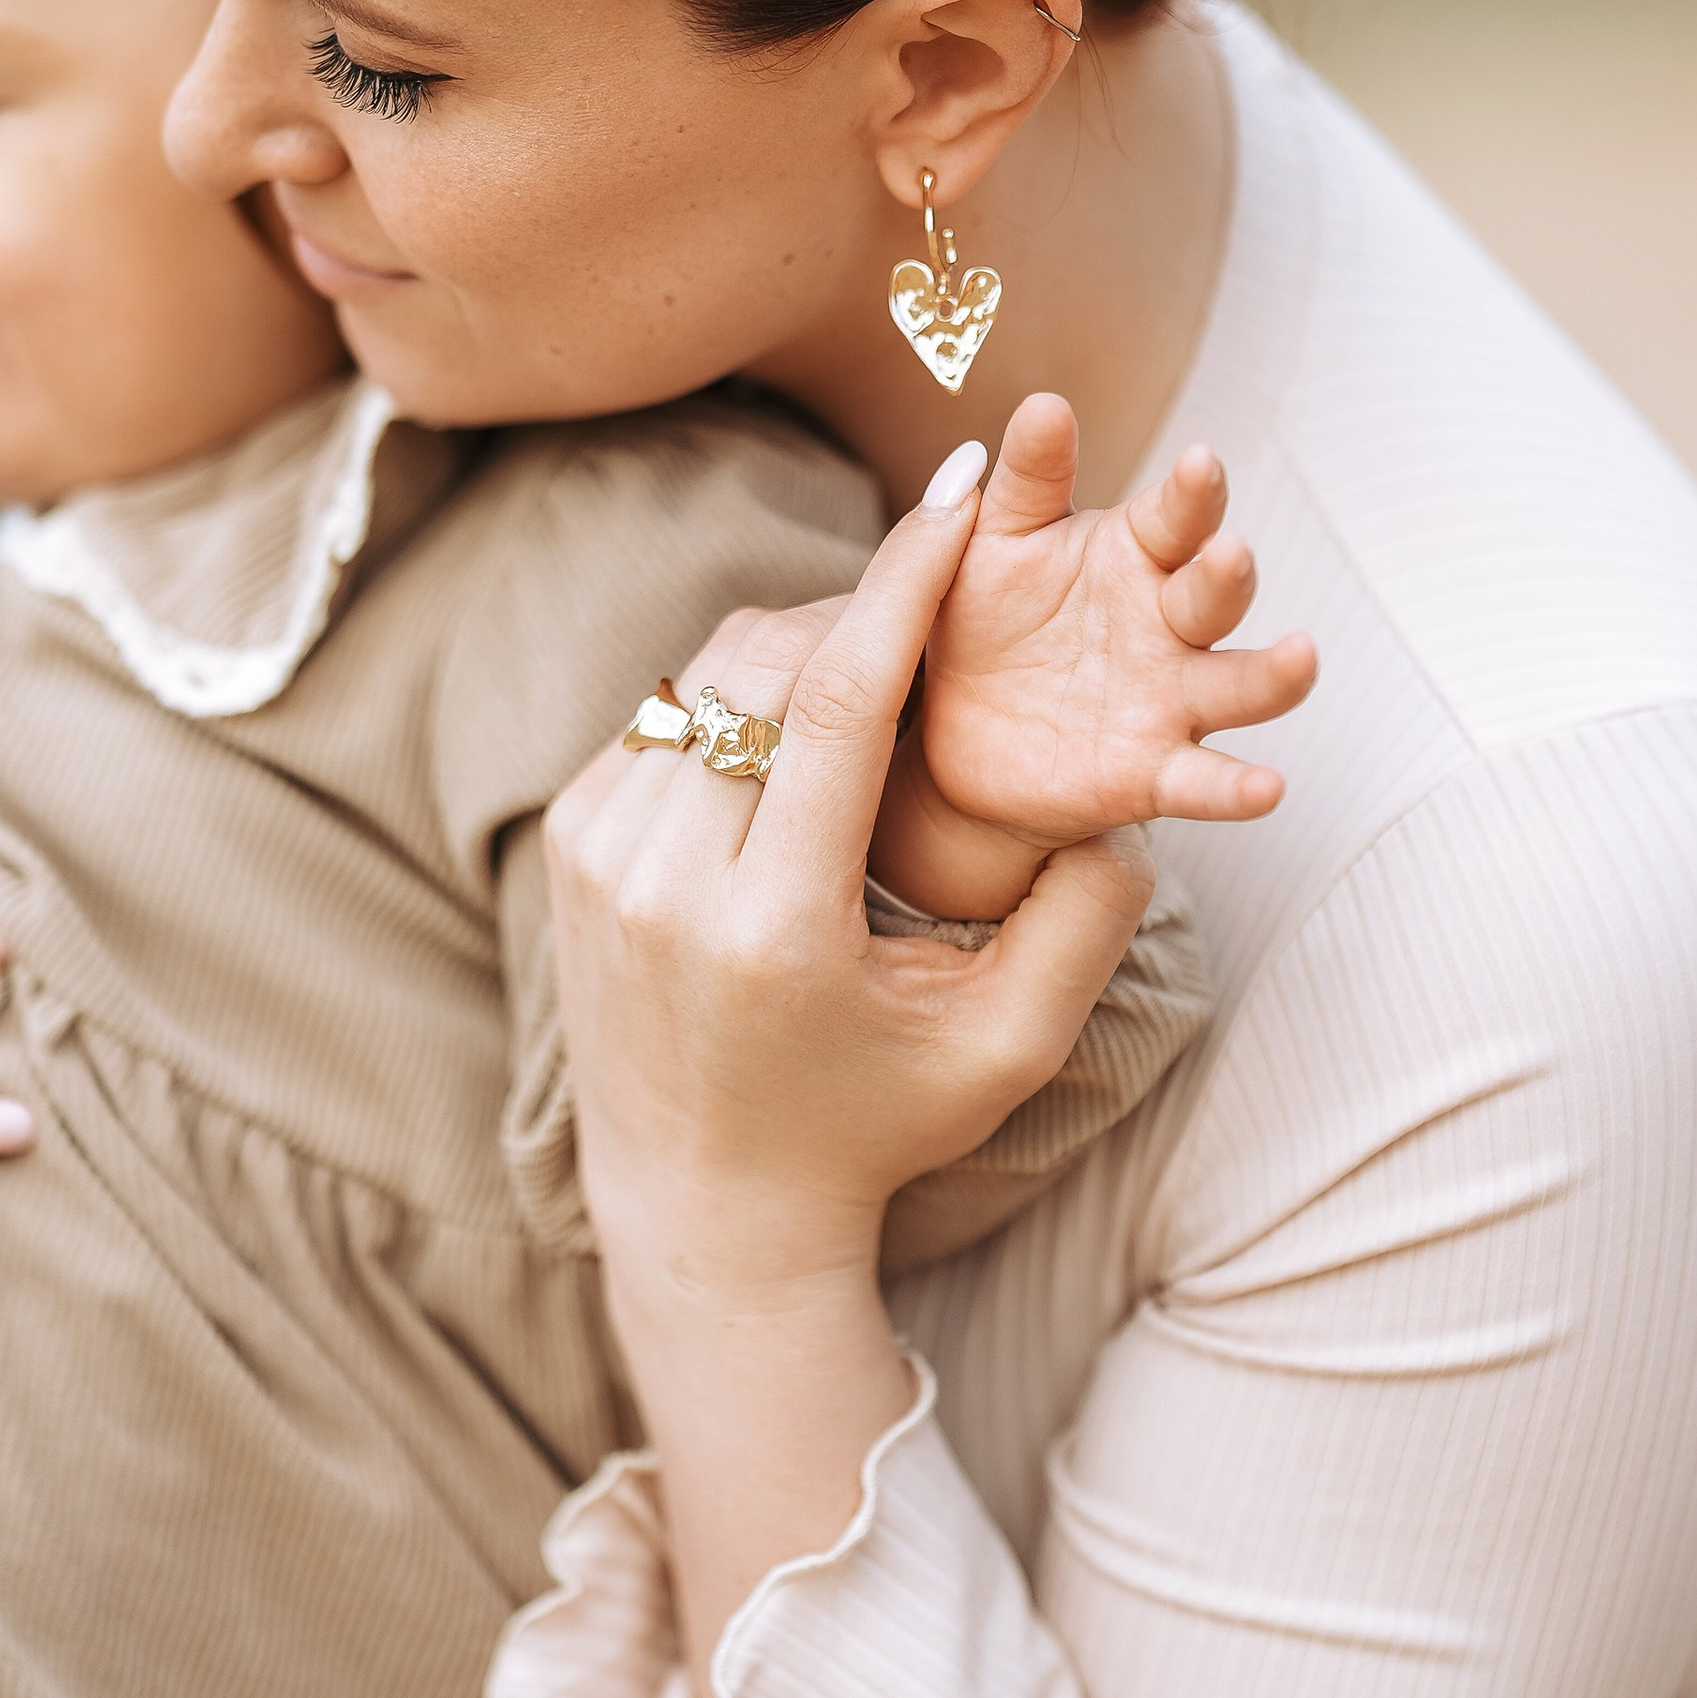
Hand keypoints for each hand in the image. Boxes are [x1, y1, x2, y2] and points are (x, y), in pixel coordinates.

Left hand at [545, 496, 1148, 1686]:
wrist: (703, 1208)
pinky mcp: (569, 840)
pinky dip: (742, 699)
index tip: (960, 488)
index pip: (836, 697)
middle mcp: (663, 877)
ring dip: (803, 646)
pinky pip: (670, 712)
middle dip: (866, 605)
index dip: (905, 575)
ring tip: (884, 666)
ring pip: (712, 673)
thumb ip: (1085, 924)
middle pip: (770, 660)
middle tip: (942, 591)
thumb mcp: (1003, 1048)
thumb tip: (1127, 794)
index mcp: (770, 923)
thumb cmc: (871, 1126)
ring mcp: (598, 853)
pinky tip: (803, 732)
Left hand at [876, 394, 1314, 912]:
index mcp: (1133, 553)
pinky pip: (1203, 780)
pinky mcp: (1154, 773)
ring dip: (1274, 674)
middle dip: (1227, 574)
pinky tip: (1266, 787)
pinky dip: (1236, 787)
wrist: (956, 734)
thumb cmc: (985, 616)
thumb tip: (1045, 401)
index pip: (1175, 515)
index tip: (1200, 461)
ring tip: (1300, 657)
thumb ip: (1026, 478)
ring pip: (1239, 684)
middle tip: (1227, 553)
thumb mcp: (994, 541)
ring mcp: (1171, 699)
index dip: (1192, 491)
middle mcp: (1168, 623)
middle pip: (1214, 594)